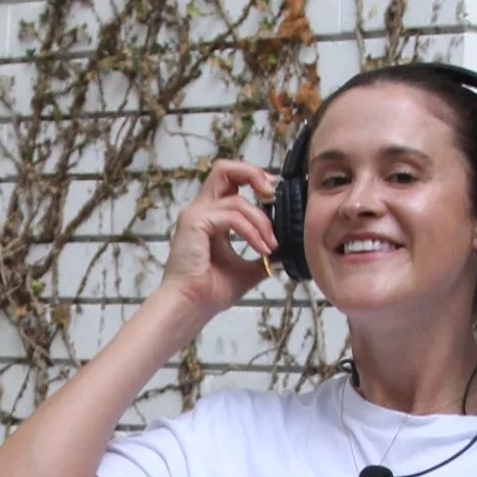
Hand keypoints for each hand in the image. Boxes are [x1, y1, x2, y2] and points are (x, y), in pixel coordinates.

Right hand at [162, 158, 277, 317]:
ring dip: (261, 221)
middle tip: (272, 194)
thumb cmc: (210, 292)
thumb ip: (263, 256)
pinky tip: (261, 249)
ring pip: (236, 198)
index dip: (254, 179)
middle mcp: (201, 211)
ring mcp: (195, 215)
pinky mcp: (194, 223)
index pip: (230, 181)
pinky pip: (232, 216)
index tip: (274, 196)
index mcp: (211, 217)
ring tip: (271, 245)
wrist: (191, 307)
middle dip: (254, 175)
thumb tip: (285, 252)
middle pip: (224, 169)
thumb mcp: (248, 271)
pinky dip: (252, 231)